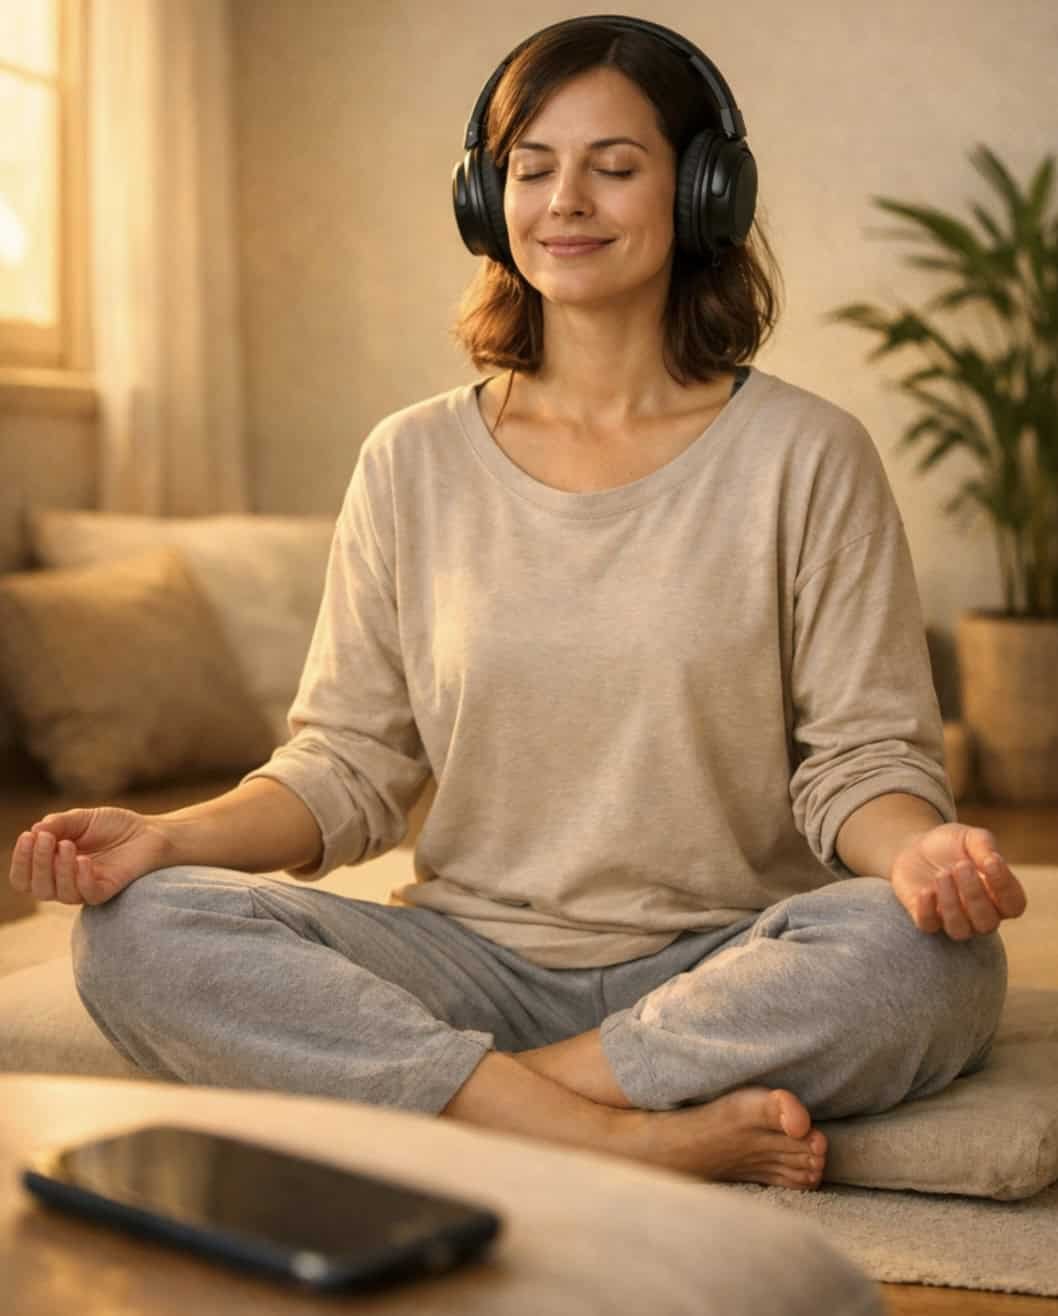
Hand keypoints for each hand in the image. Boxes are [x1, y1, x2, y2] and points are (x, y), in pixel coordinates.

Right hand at [7, 807, 173, 905]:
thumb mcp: (81, 818)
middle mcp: (66, 881)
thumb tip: (35, 831)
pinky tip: (84, 860)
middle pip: (37, 888)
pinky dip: (81, 878)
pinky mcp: (107, 891)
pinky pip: (87, 894)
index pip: (25, 876)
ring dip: (58, 868)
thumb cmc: (114, 826)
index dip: (21, 860)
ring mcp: (86, 888)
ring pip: (59, 893)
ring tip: (67, 844)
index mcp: (53, 866)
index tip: (27, 836)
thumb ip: (58, 824)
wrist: (149, 831)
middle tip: (46, 838)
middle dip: (37, 863)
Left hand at [890, 822, 1027, 939]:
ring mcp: (954, 920)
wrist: (915, 847)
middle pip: (987, 922)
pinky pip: (930, 926)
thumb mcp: (970, 837)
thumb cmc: (951, 845)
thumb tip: (993, 861)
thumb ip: (984, 845)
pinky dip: (927, 910)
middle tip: (961, 865)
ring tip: (942, 874)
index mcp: (999, 895)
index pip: (1014, 904)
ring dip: (951, 904)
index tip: (990, 862)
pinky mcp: (927, 919)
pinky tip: (926, 890)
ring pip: (960, 930)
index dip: (1005, 887)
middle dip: (974, 894)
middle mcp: (980, 915)